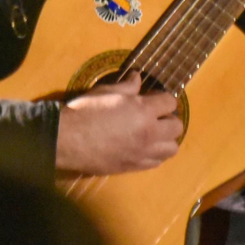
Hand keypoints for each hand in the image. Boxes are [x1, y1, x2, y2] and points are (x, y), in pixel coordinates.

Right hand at [56, 72, 182, 174]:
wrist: (67, 140)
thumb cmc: (86, 111)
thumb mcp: (106, 91)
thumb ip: (127, 86)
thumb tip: (138, 77)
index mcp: (144, 111)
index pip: (170, 102)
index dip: (162, 98)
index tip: (153, 98)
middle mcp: (150, 133)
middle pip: (177, 127)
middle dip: (169, 119)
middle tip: (155, 115)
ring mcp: (143, 153)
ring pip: (171, 148)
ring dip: (166, 139)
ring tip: (153, 133)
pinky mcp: (134, 167)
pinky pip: (156, 162)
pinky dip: (154, 154)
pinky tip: (142, 147)